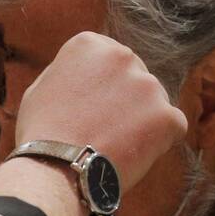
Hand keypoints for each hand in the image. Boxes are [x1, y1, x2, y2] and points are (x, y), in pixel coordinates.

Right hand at [15, 32, 187, 192]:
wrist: (54, 169)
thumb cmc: (42, 132)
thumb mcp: (42, 87)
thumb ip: (69, 73)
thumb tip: (84, 73)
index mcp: (90, 45)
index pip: (109, 62)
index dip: (101, 88)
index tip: (90, 108)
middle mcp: (122, 56)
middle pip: (134, 78)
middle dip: (124, 102)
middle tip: (103, 130)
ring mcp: (147, 85)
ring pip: (153, 103)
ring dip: (140, 122)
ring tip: (114, 146)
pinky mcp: (166, 115)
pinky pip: (172, 127)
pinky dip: (158, 142)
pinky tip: (132, 154)